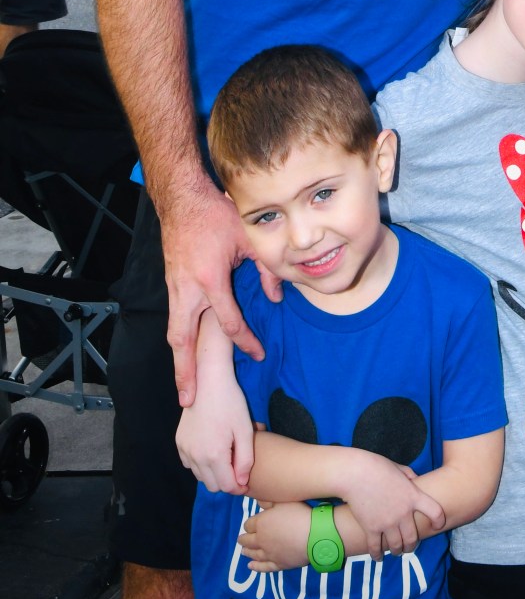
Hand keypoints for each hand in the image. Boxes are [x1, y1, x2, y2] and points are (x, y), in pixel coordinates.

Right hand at [159, 179, 266, 405]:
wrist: (182, 198)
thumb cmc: (217, 213)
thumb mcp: (248, 236)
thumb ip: (265, 268)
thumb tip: (279, 297)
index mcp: (210, 279)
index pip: (229, 322)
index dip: (246, 341)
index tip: (258, 355)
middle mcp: (187, 289)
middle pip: (184, 340)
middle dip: (187, 372)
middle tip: (189, 401)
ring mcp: (175, 288)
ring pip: (174, 333)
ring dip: (178, 361)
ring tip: (182, 388)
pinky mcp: (170, 285)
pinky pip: (173, 319)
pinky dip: (177, 340)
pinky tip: (183, 353)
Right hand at [176, 373, 254, 491]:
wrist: (208, 382)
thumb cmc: (231, 403)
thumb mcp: (245, 430)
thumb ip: (245, 460)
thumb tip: (241, 483)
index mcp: (214, 455)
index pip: (226, 486)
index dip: (238, 487)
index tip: (246, 482)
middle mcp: (195, 457)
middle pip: (212, 485)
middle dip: (226, 481)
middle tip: (237, 467)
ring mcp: (185, 450)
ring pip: (200, 476)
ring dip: (213, 473)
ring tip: (226, 456)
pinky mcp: (179, 442)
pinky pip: (190, 464)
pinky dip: (200, 464)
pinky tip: (211, 449)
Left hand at [239, 502, 311, 573]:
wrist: (313, 535)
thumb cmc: (298, 514)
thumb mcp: (283, 501)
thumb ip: (269, 501)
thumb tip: (257, 500)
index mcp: (261, 523)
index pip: (248, 525)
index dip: (249, 524)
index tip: (250, 524)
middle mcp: (261, 540)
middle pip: (248, 541)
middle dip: (244, 539)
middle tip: (241, 539)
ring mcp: (269, 554)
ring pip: (254, 554)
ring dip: (247, 552)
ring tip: (243, 552)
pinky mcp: (278, 564)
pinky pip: (264, 567)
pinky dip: (256, 567)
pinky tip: (251, 566)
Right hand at [337, 453, 446, 558]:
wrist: (355, 474)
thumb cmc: (376, 467)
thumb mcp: (399, 468)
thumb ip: (409, 475)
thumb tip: (414, 480)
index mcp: (413, 495)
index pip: (434, 511)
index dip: (439, 520)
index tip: (438, 525)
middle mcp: (403, 512)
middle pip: (412, 538)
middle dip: (411, 546)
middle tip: (409, 547)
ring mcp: (388, 522)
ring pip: (397, 546)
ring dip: (397, 551)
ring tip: (395, 551)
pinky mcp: (372, 529)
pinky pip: (376, 548)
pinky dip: (377, 555)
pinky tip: (378, 556)